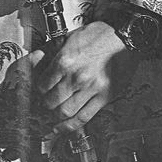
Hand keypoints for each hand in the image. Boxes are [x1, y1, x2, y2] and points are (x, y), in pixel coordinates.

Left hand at [37, 21, 129, 137]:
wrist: (123, 36)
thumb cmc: (99, 34)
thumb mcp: (70, 37)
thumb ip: (54, 52)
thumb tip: (38, 60)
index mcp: (65, 60)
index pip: (43, 85)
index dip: (39, 90)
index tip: (41, 91)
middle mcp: (76, 77)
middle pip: (51, 101)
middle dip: (46, 104)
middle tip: (47, 103)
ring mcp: (91, 89)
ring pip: (65, 112)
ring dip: (57, 116)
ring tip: (56, 113)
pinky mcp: (104, 97)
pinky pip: (83, 117)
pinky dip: (71, 126)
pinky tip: (63, 127)